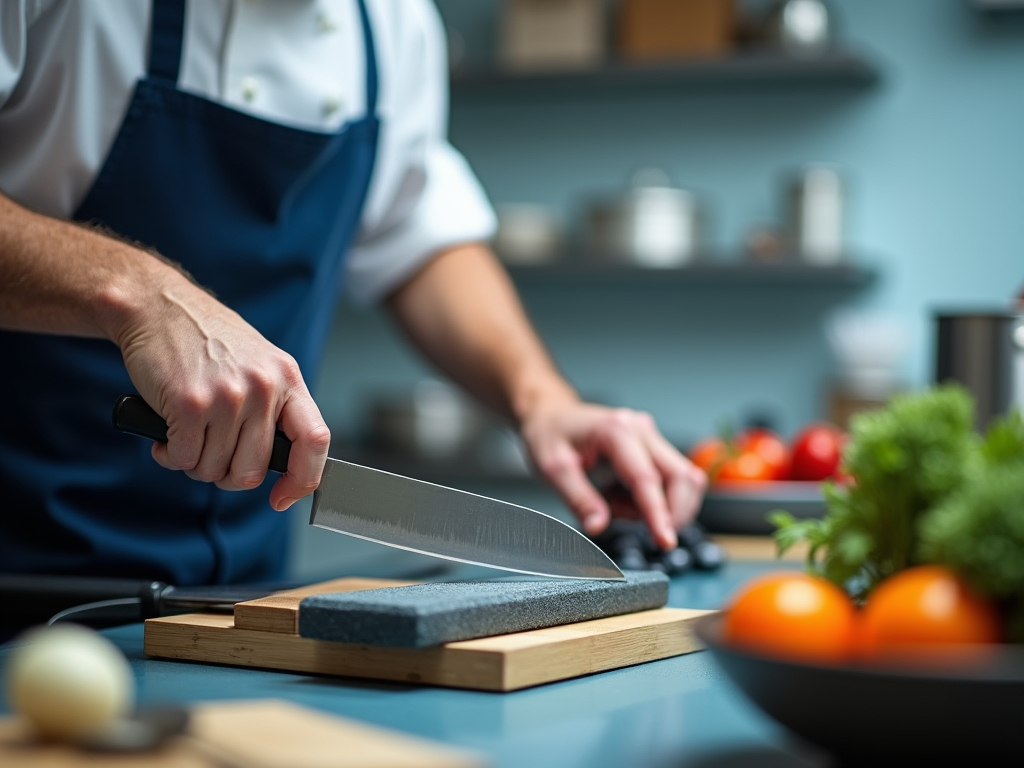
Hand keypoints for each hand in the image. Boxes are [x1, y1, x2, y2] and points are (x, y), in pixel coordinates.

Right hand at [114, 268, 329, 510]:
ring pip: (214, 469)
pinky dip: (170, 455)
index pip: (315, 441)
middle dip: (226, 475)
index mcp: (288, 379)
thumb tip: (282, 464)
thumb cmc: (208, 341)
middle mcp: (264, 388)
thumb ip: (274, 408)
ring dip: (194, 462)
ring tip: (185, 433)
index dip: (303, 480)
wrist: (158, 307)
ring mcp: (229, 396)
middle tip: (209, 454)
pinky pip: (184, 459)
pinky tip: (167, 432)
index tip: (283, 497)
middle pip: (253, 470)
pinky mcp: (190, 404)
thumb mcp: (259, 364)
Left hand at [519, 401, 706, 549]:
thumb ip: (578, 499)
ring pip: (682, 479)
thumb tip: (599, 526)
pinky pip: (670, 479)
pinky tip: (622, 496)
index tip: (666, 541)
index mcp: (616, 431)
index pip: (648, 479)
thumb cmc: (550, 435)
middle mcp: (641, 430)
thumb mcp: (554, 469)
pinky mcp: (653, 447)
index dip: (659, 514)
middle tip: (632, 525)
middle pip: (680, 477)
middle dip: (670, 513)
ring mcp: (650, 437)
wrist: (552, 415)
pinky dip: (654, 499)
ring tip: (615, 503)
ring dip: (660, 506)